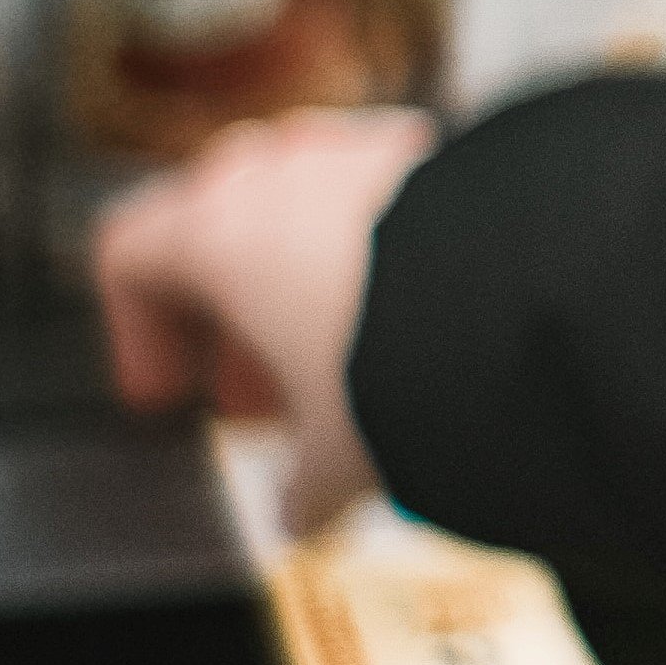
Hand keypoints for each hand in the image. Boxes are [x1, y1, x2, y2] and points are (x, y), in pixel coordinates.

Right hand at [94, 108, 436, 535]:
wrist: (535, 292)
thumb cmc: (410, 359)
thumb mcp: (340, 452)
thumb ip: (303, 485)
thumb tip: (300, 516)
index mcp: (215, 231)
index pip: (131, 254)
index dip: (139, 330)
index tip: (171, 393)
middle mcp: (278, 173)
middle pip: (219, 231)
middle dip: (237, 317)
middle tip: (268, 398)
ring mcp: (359, 148)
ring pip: (306, 208)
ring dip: (312, 282)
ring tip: (349, 367)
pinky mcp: (441, 149)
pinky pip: (387, 197)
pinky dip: (384, 253)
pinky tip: (421, 322)